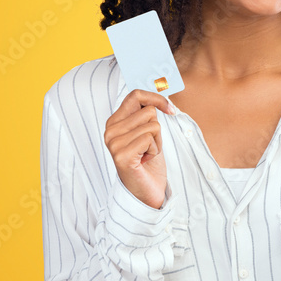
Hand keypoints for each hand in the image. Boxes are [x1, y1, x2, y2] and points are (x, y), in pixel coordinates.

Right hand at [103, 90, 174, 208]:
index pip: (135, 95)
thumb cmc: (148, 162)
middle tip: (149, 147)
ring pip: (152, 124)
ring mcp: (114, 143)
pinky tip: (145, 161)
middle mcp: (110, 131)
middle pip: (148, 111)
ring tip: (146, 154)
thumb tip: (160, 88)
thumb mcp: (148, 132)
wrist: (146, 192)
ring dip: (157, 141)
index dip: (156, 98)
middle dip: (157, 129)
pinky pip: (150, 137)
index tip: (171, 109)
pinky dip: (155, 149)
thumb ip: (147, 113)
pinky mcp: (122, 155)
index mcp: (114, 122)